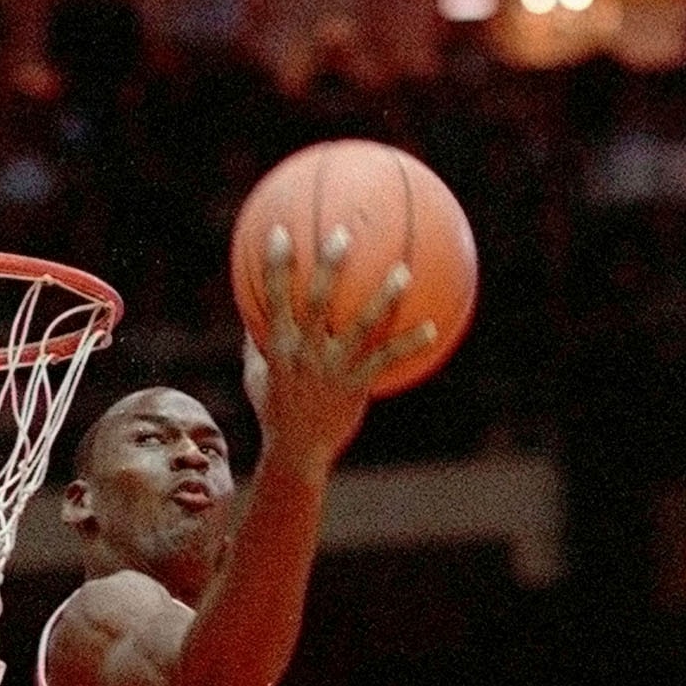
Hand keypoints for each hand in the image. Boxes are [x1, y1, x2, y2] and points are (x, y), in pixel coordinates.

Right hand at [242, 220, 434, 475]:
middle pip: (316, 302)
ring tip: (403, 271)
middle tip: (343, 233)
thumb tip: (252, 309)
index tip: (278, 232)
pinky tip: (433, 327)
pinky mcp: (357, 386)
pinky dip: (410, 343)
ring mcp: (332, 369)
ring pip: (361, 327)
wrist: (296, 453)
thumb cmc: (275, 411)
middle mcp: (305, 353)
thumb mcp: (257, 376)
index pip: (272, 299)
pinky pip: (387, 359)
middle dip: (328, 266)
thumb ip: (257, 341)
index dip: (274, 265)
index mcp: (278, 347)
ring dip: (383, 298)